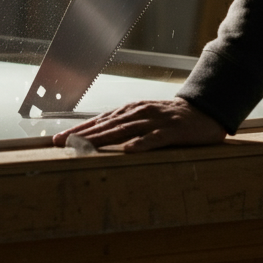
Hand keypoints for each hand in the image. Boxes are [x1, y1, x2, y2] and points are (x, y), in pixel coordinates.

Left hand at [52, 97, 225, 151]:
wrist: (204, 112)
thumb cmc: (170, 120)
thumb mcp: (144, 120)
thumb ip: (125, 127)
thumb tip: (99, 138)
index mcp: (130, 111)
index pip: (99, 121)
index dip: (78, 130)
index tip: (58, 139)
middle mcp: (138, 113)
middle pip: (106, 125)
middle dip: (82, 134)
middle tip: (60, 143)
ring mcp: (155, 121)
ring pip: (124, 130)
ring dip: (102, 138)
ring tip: (83, 145)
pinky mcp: (172, 131)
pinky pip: (155, 139)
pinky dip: (141, 144)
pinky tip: (128, 150)